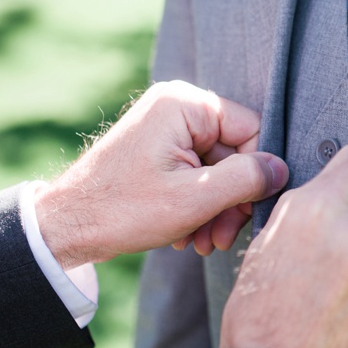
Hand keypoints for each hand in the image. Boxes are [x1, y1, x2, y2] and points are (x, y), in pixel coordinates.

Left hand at [35, 80, 288, 269]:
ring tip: (204, 243)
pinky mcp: (158, 149)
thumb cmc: (123, 210)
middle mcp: (176, 106)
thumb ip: (246, 179)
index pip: (251, 130)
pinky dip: (198, 205)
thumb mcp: (194, 199)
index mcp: (185, 104)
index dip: (255, 174)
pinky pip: (196, 173)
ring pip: (216, 168)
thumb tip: (282, 169)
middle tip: (223, 239)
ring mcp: (166, 128)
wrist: (66, 228)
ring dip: (216, 209)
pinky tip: (189, 234)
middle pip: (234, 152)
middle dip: (231, 200)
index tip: (247, 213)